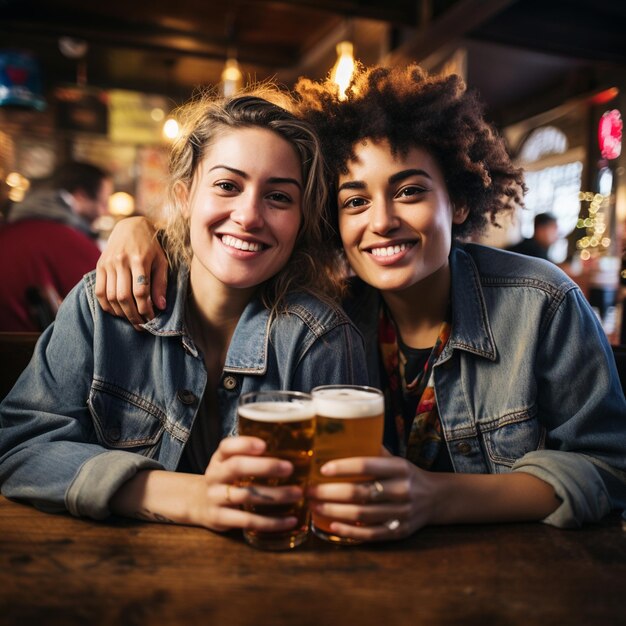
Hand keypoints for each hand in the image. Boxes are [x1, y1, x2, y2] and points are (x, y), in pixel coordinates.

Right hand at [95, 216, 168, 329]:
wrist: (131, 226)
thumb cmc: (151, 247)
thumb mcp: (162, 262)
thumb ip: (161, 283)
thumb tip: (161, 307)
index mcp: (140, 259)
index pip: (141, 291)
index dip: (146, 309)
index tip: (152, 319)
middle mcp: (121, 261)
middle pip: (124, 297)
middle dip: (133, 315)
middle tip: (141, 326)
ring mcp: (108, 263)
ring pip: (110, 296)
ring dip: (121, 313)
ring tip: (131, 320)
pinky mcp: (100, 266)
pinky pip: (99, 291)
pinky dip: (107, 306)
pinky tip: (117, 311)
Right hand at [194, 436, 302, 532]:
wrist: (199, 504)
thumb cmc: (227, 479)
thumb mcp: (230, 462)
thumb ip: (251, 455)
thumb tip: (294, 449)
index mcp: (219, 458)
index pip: (227, 446)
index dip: (245, 444)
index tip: (265, 445)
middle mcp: (214, 475)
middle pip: (237, 467)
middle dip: (265, 466)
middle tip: (290, 468)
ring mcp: (214, 497)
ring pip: (246, 495)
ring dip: (275, 495)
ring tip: (297, 494)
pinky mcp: (219, 519)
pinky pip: (247, 521)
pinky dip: (271, 522)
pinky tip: (290, 520)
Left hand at [307, 450, 436, 541]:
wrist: (437, 498)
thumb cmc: (406, 474)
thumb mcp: (395, 458)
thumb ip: (371, 450)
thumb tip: (338, 438)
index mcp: (399, 467)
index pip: (367, 465)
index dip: (343, 467)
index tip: (322, 469)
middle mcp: (402, 490)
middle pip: (361, 493)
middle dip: (330, 493)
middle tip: (309, 491)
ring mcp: (402, 513)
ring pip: (363, 514)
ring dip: (334, 512)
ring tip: (314, 507)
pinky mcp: (400, 531)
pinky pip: (371, 534)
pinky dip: (350, 532)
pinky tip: (332, 526)